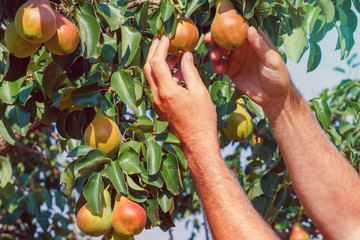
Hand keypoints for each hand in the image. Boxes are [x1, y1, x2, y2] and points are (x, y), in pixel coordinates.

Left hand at [144, 36, 217, 152]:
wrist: (197, 143)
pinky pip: (157, 86)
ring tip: (173, 54)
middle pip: (148, 68)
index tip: (166, 37)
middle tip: (161, 40)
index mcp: (167, 91)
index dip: (160, 47)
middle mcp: (158, 96)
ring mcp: (157, 103)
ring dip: (159, 63)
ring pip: (152, 77)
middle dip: (153, 51)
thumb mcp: (199, 92)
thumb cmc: (202, 119)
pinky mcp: (161, 107)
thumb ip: (190, 71)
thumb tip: (185, 56)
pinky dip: (163, 75)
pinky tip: (176, 72)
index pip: (157, 62)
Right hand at [205, 26, 292, 111]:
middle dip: (216, 38)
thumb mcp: (272, 61)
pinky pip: (220, 65)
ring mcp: (237, 59)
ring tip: (215, 57)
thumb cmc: (278, 76)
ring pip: (221, 51)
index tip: (220, 28)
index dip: (229, 27)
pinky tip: (219, 69)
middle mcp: (244, 48)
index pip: (241, 30)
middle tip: (209, 40)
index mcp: (255, 41)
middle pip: (227, 39)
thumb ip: (261, 46)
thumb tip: (250, 30)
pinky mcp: (231, 71)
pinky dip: (216, 65)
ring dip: (215, 52)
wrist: (273, 98)